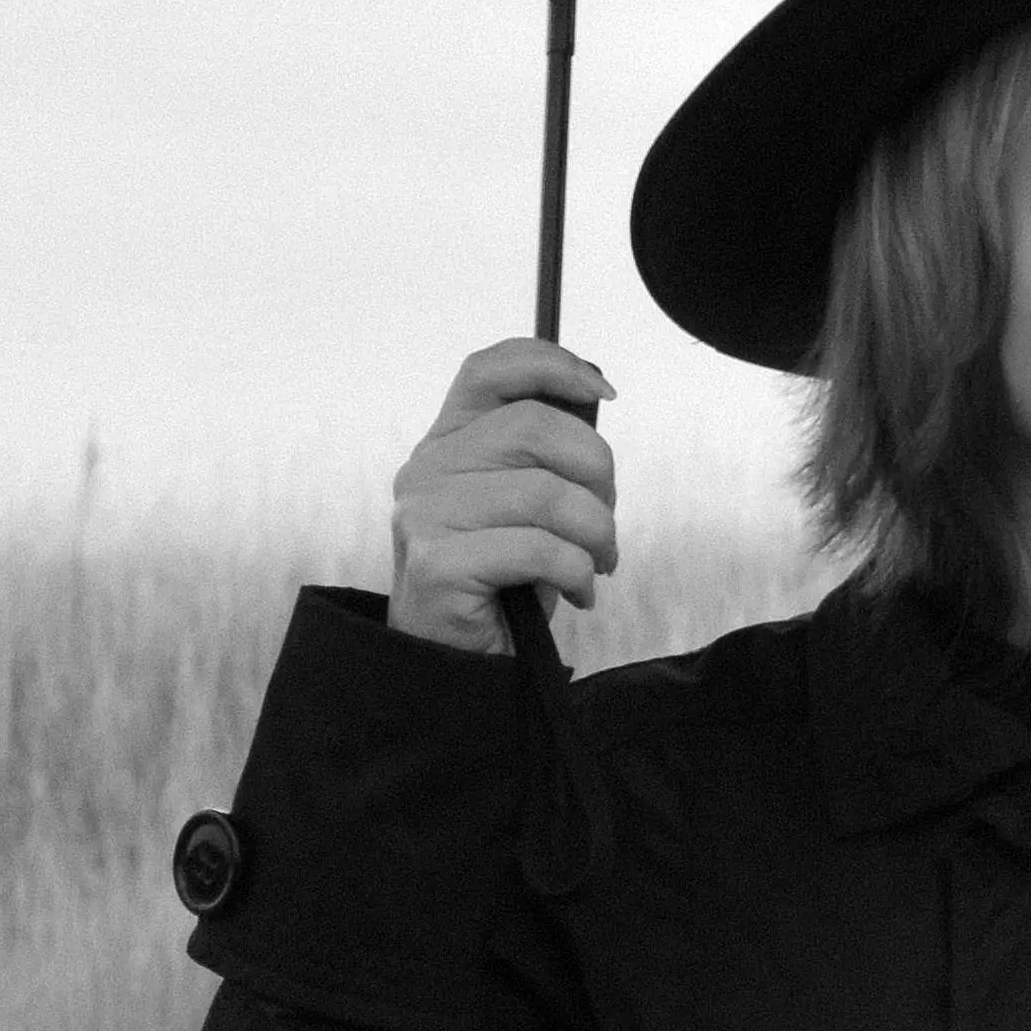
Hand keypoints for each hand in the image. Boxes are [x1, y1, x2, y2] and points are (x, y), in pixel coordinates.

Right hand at [387, 337, 616, 656]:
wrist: (461, 665)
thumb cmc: (508, 578)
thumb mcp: (530, 502)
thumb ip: (547, 449)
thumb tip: (595, 392)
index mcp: (447, 440)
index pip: (491, 368)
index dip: (554, 364)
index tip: (605, 392)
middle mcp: (426, 467)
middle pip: (536, 426)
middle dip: (598, 473)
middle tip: (606, 522)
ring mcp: (425, 514)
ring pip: (547, 492)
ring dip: (596, 533)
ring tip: (596, 563)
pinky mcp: (436, 563)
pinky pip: (539, 548)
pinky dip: (577, 572)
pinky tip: (578, 592)